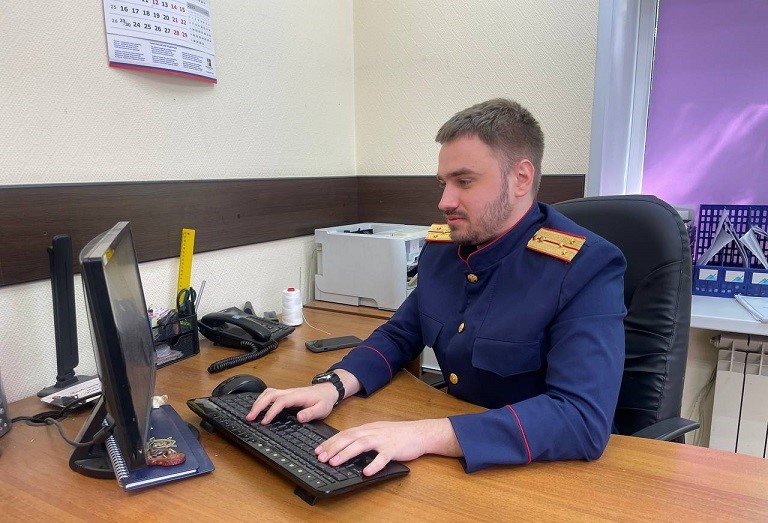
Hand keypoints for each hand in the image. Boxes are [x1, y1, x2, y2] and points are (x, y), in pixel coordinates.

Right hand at [245, 384, 336, 424]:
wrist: (328, 390)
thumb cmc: (324, 400)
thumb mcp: (322, 409)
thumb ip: (310, 413)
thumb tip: (299, 418)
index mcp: (297, 396)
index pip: (281, 402)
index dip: (271, 411)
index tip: (264, 421)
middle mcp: (290, 392)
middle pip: (270, 395)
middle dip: (258, 406)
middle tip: (249, 418)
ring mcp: (287, 392)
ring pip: (268, 393)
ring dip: (258, 402)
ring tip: (250, 414)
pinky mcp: (285, 394)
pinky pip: (270, 394)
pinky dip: (262, 400)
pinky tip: (258, 407)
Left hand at [315, 418, 460, 475]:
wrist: (420, 432)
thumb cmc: (398, 434)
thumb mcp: (377, 432)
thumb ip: (363, 437)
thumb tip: (345, 446)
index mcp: (367, 429)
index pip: (345, 434)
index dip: (330, 442)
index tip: (318, 450)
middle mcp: (373, 432)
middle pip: (349, 438)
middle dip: (333, 447)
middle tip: (321, 457)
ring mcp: (383, 440)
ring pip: (361, 445)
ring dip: (346, 454)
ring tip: (335, 462)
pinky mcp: (393, 449)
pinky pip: (382, 458)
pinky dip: (373, 465)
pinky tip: (365, 472)